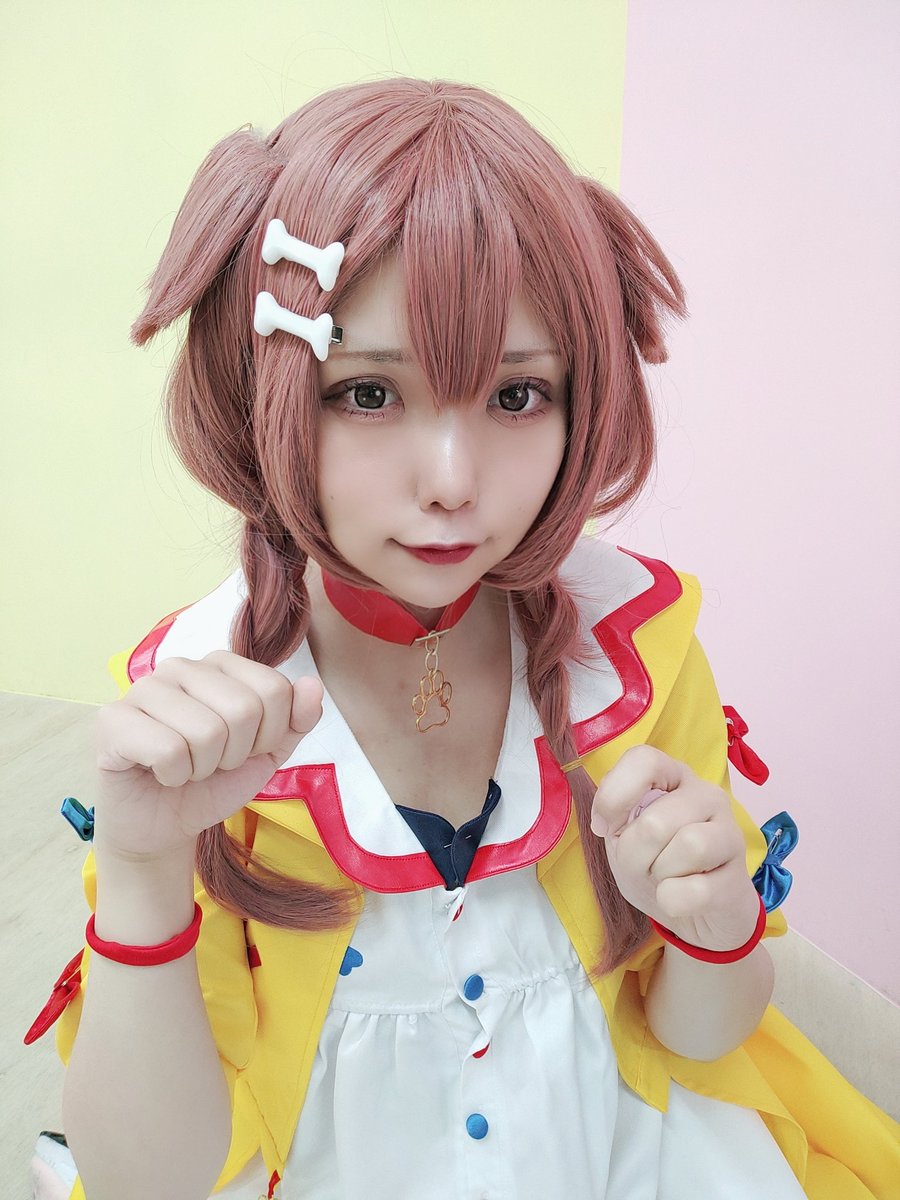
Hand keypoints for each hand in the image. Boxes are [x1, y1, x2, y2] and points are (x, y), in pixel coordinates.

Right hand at [93, 650, 323, 863]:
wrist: (164, 826)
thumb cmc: (213, 781)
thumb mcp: (267, 753)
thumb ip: (296, 720)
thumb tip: (312, 684)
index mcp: (220, 665)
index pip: (274, 689)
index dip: (268, 735)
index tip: (244, 750)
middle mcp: (180, 666)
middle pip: (243, 709)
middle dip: (235, 754)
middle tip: (211, 764)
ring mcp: (143, 689)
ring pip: (206, 731)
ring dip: (203, 768)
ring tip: (186, 768)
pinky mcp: (112, 720)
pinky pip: (168, 750)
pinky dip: (173, 776)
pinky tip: (160, 774)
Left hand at [590, 745, 760, 951]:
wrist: (695, 914)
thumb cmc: (656, 864)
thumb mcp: (624, 837)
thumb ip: (614, 816)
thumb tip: (606, 821)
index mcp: (673, 777)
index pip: (644, 760)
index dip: (615, 795)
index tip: (604, 827)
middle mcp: (707, 795)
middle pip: (656, 822)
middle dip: (634, 856)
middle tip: (643, 866)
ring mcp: (730, 833)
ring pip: (688, 846)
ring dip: (660, 875)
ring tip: (667, 879)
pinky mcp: (739, 876)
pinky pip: (697, 890)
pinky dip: (676, 901)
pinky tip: (685, 898)